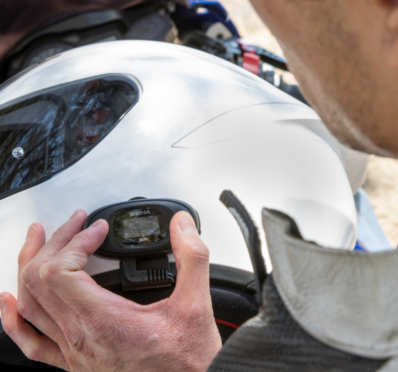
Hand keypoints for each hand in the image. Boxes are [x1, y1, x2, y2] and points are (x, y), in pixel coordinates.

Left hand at [0, 210, 221, 371]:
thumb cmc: (185, 360)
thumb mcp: (196, 304)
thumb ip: (191, 257)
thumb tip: (182, 224)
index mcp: (104, 320)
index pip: (61, 270)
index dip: (76, 239)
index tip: (98, 229)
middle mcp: (80, 337)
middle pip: (40, 280)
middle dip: (55, 241)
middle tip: (73, 222)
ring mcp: (73, 352)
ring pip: (28, 304)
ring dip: (29, 265)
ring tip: (38, 240)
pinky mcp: (75, 361)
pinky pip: (30, 341)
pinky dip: (13, 318)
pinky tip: (9, 302)